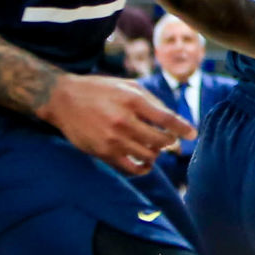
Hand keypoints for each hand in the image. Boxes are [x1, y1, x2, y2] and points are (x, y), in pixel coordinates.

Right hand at [43, 74, 193, 175]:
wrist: (61, 99)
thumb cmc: (100, 91)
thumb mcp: (127, 86)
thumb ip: (152, 102)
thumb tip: (174, 121)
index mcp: (131, 100)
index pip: (166, 118)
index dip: (183, 128)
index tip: (192, 134)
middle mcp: (123, 120)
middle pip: (161, 140)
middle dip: (170, 141)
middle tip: (169, 139)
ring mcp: (112, 139)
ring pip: (149, 155)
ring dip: (156, 153)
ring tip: (153, 147)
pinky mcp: (102, 152)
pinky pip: (131, 168)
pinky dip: (143, 168)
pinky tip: (146, 163)